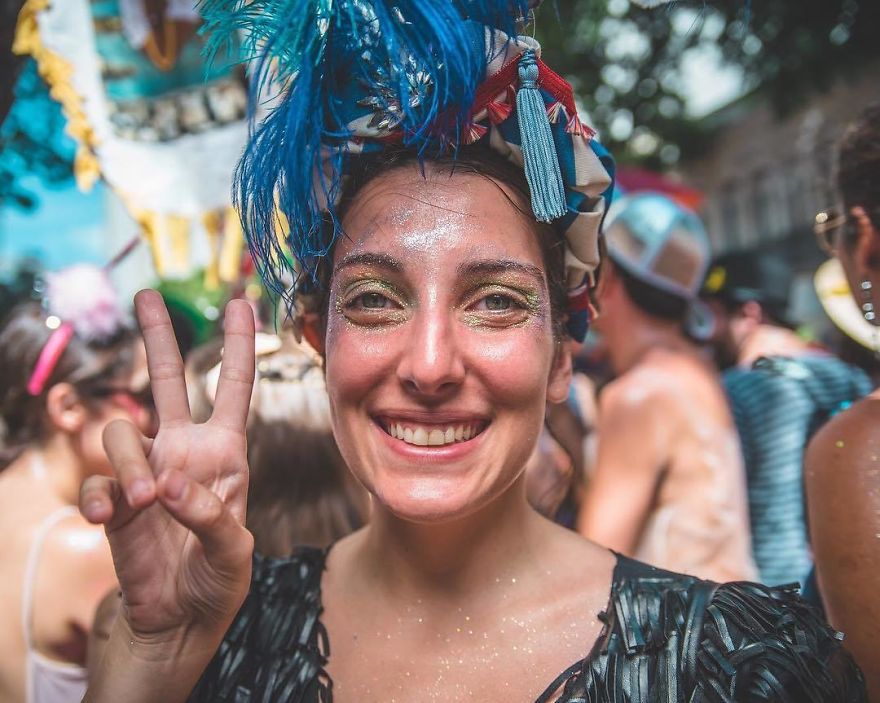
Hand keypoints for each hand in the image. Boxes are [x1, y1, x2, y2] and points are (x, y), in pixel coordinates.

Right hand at [80, 290, 254, 644]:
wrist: (179, 619)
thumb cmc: (219, 581)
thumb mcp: (235, 552)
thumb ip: (211, 516)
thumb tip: (170, 483)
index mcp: (224, 453)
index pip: (232, 389)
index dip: (237, 346)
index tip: (240, 302)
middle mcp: (182, 451)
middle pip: (166, 381)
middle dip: (157, 337)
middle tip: (146, 295)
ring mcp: (145, 472)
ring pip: (121, 435)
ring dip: (126, 466)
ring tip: (142, 502)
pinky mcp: (114, 500)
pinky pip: (95, 482)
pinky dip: (99, 498)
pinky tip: (110, 519)